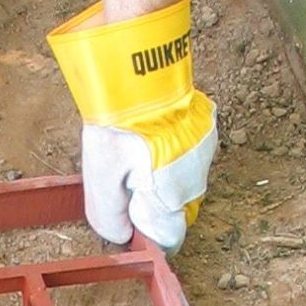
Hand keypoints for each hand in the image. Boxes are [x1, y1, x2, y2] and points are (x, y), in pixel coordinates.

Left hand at [49, 0, 215, 253]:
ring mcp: (203, 154)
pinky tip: (148, 137)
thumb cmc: (120, 119)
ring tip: (134, 151)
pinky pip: (184, 158)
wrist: (138, 67)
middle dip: (147, 202)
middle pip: (172, 209)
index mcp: (173, 193)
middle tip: (123, 174)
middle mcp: (196, 178)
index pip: (169, 238)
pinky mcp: (204, 132)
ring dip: (156, 178)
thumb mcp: (101, 172)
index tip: (127, 218)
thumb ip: (109, 213)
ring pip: (178, 183)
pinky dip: (166, 155)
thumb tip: (120, 235)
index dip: (146, 234)